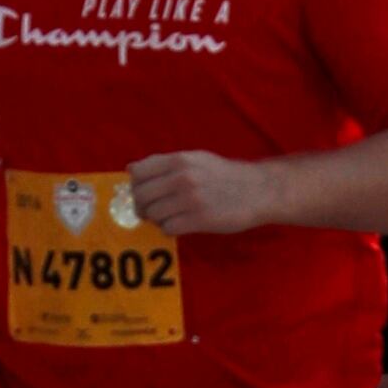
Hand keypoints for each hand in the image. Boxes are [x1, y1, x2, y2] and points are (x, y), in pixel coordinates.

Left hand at [127, 149, 280, 237]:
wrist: (257, 190)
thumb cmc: (223, 175)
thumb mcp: (195, 159)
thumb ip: (163, 163)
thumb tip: (130, 169)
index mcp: (179, 160)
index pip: (139, 172)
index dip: (135, 185)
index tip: (141, 192)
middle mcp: (181, 177)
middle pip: (141, 195)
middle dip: (141, 206)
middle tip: (149, 211)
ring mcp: (190, 199)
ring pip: (153, 214)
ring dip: (156, 219)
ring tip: (169, 216)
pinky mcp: (199, 220)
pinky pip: (168, 228)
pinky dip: (169, 229)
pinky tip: (179, 224)